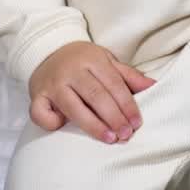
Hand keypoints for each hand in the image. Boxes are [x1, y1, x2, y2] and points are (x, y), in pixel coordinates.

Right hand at [28, 41, 156, 144]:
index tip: (137, 123)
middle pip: (96, 96)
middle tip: (126, 135)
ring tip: (109, 139)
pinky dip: (50, 122)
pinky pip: (40, 113)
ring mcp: (53, 84)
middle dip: (113, 117)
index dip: (127, 105)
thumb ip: (128, 76)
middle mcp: (71, 71)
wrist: (47, 50)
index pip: (113, 84)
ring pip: (73, 107)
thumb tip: (153, 86)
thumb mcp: (106, 61)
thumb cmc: (82, 60)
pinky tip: (63, 128)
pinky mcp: (36, 96)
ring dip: (93, 125)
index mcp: (92, 60)